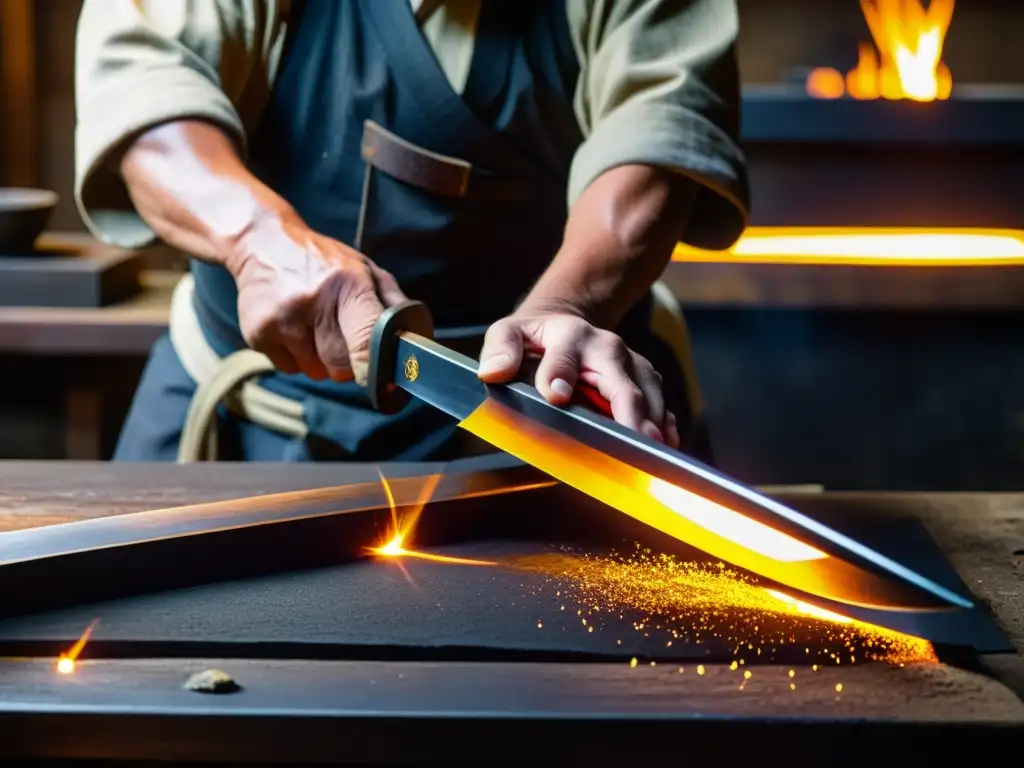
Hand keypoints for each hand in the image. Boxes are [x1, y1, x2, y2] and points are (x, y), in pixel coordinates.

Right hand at [225, 212, 406, 383]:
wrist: (262, 243)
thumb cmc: (324, 262)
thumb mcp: (364, 269)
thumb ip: (393, 304)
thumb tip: (416, 343)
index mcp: (348, 284)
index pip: (365, 342)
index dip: (374, 369)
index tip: (382, 382)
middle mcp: (313, 301)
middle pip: (341, 366)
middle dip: (348, 362)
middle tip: (343, 337)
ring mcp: (282, 319)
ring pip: (316, 371)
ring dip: (321, 361)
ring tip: (315, 327)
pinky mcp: (257, 333)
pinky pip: (290, 369)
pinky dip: (296, 358)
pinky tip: (293, 328)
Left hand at [477, 308, 679, 446]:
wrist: (567, 322)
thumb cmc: (535, 337)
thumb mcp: (509, 333)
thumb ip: (500, 349)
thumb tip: (493, 372)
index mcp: (570, 336)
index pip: (565, 356)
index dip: (560, 375)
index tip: (556, 397)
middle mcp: (608, 348)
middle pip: (622, 384)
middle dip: (629, 414)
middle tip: (634, 443)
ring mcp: (631, 365)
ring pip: (649, 395)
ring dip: (653, 426)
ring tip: (655, 456)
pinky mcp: (645, 380)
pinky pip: (661, 404)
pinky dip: (666, 426)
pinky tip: (666, 448)